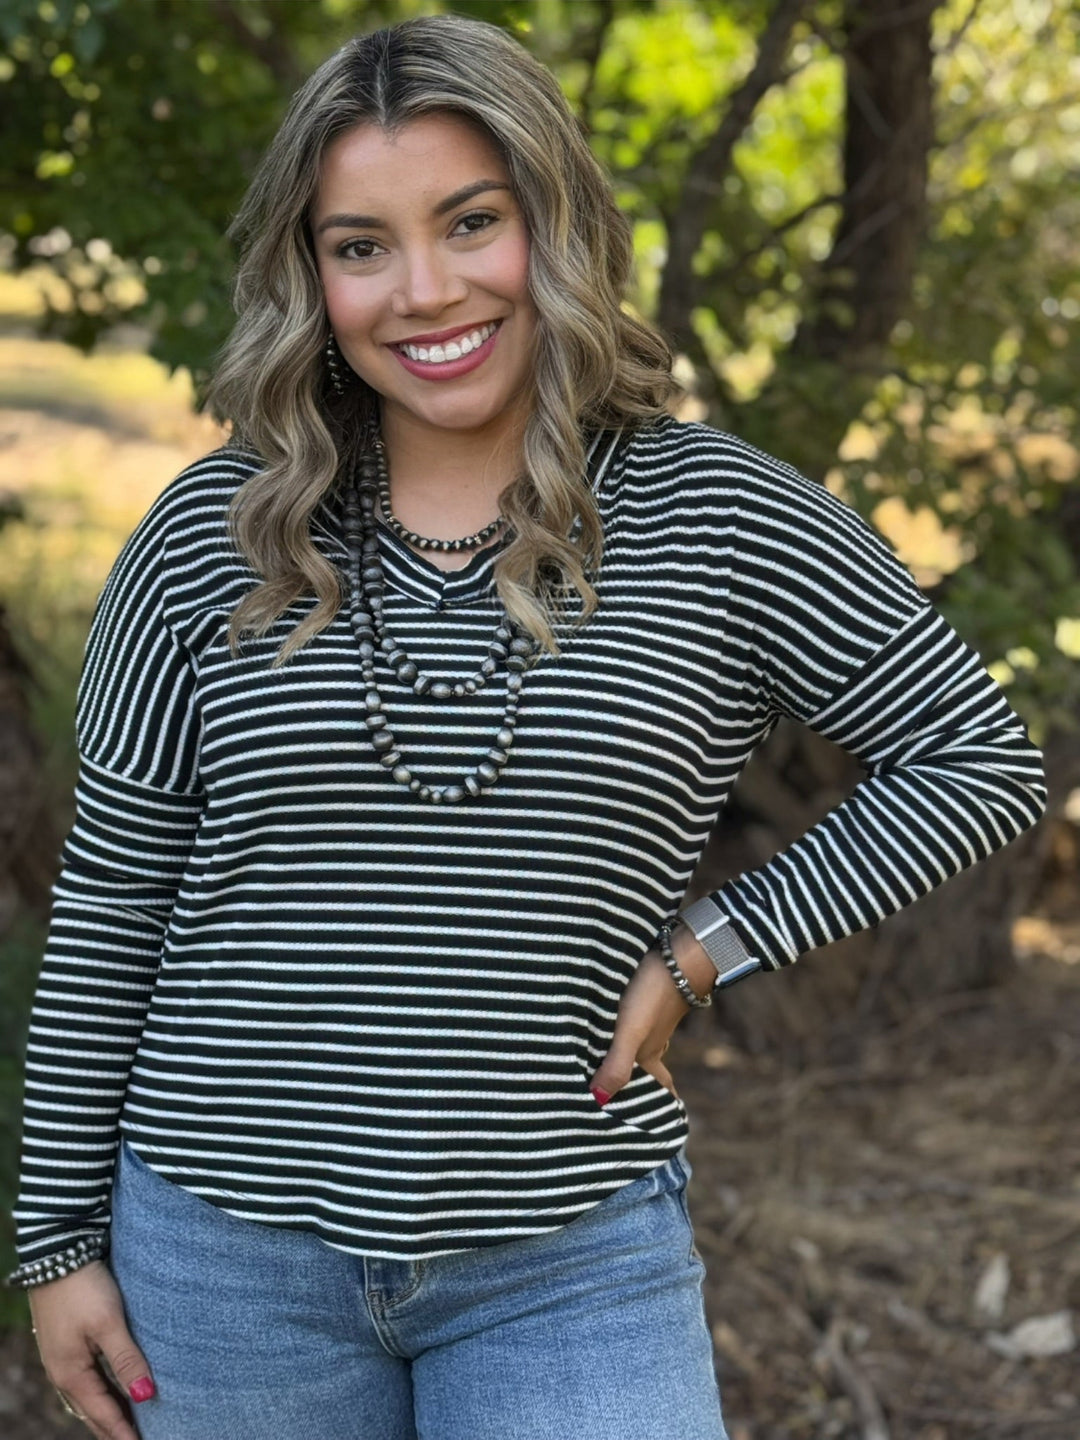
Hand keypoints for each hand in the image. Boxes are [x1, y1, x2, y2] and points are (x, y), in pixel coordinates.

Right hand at [28, 1259, 155, 1439]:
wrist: (56, 1252)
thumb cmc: (84, 1287)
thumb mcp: (109, 1323)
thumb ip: (126, 1360)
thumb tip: (145, 1397)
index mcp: (72, 1373)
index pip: (103, 1414)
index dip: (124, 1433)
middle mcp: (62, 1372)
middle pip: (92, 1411)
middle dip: (114, 1429)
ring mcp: (61, 1358)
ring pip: (87, 1396)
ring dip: (106, 1412)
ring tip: (128, 1424)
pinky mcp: (65, 1342)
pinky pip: (84, 1380)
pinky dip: (99, 1393)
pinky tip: (110, 1391)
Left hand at [588, 925, 716, 1103]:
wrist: (676, 953)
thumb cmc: (652, 995)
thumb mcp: (630, 1032)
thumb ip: (616, 1064)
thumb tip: (598, 1100)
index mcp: (649, 1055)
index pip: (660, 1087)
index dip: (661, 1104)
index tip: (663, 1122)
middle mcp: (651, 1040)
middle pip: (646, 1068)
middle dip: (636, 1084)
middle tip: (619, 1098)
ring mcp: (648, 1018)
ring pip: (638, 1044)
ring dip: (625, 1056)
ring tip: (603, 1065)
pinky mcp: (642, 996)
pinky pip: (630, 1021)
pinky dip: (619, 1030)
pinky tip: (605, 1022)